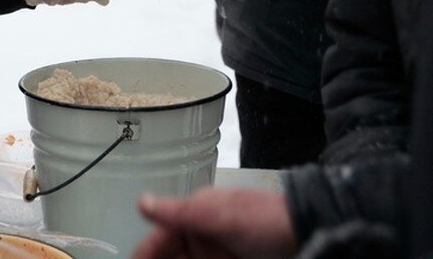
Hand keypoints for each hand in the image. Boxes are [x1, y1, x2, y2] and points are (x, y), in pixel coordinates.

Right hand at [132, 188, 297, 258]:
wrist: (311, 233)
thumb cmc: (268, 220)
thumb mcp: (221, 217)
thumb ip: (180, 212)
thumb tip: (143, 202)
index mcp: (192, 218)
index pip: (157, 243)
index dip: (143, 256)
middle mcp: (200, 238)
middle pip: (169, 258)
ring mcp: (215, 255)